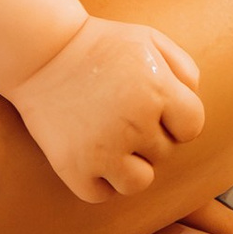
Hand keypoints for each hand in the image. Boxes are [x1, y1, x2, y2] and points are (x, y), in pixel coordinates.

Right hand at [11, 13, 204, 202]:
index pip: (192, 128)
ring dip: (129, 166)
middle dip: (147, 136)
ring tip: (109, 140)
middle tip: (118, 112)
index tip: (155, 108)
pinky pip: (101, 194)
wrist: (40, 52)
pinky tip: (88, 154)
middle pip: (163, 152)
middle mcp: (134, 124)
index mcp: (157, 91)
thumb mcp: (148, 39)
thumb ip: (183, 68)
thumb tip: (193, 100)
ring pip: (138, 182)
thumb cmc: (99, 44)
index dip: (176, 119)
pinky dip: (97, 180)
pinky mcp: (74, 168)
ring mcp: (103, 150)